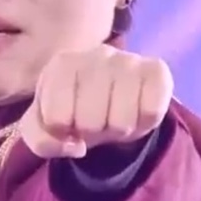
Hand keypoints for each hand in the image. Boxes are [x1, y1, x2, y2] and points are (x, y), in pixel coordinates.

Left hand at [20, 45, 173, 158]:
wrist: (112, 96)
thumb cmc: (74, 109)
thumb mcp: (46, 127)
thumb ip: (43, 141)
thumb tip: (76, 146)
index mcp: (62, 64)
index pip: (57, 119)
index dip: (63, 130)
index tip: (68, 120)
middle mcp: (96, 54)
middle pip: (90, 122)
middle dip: (92, 132)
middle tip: (96, 119)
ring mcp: (128, 59)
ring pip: (121, 122)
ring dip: (118, 130)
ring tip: (115, 115)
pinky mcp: (157, 69)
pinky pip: (151, 112)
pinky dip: (144, 123)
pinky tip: (136, 109)